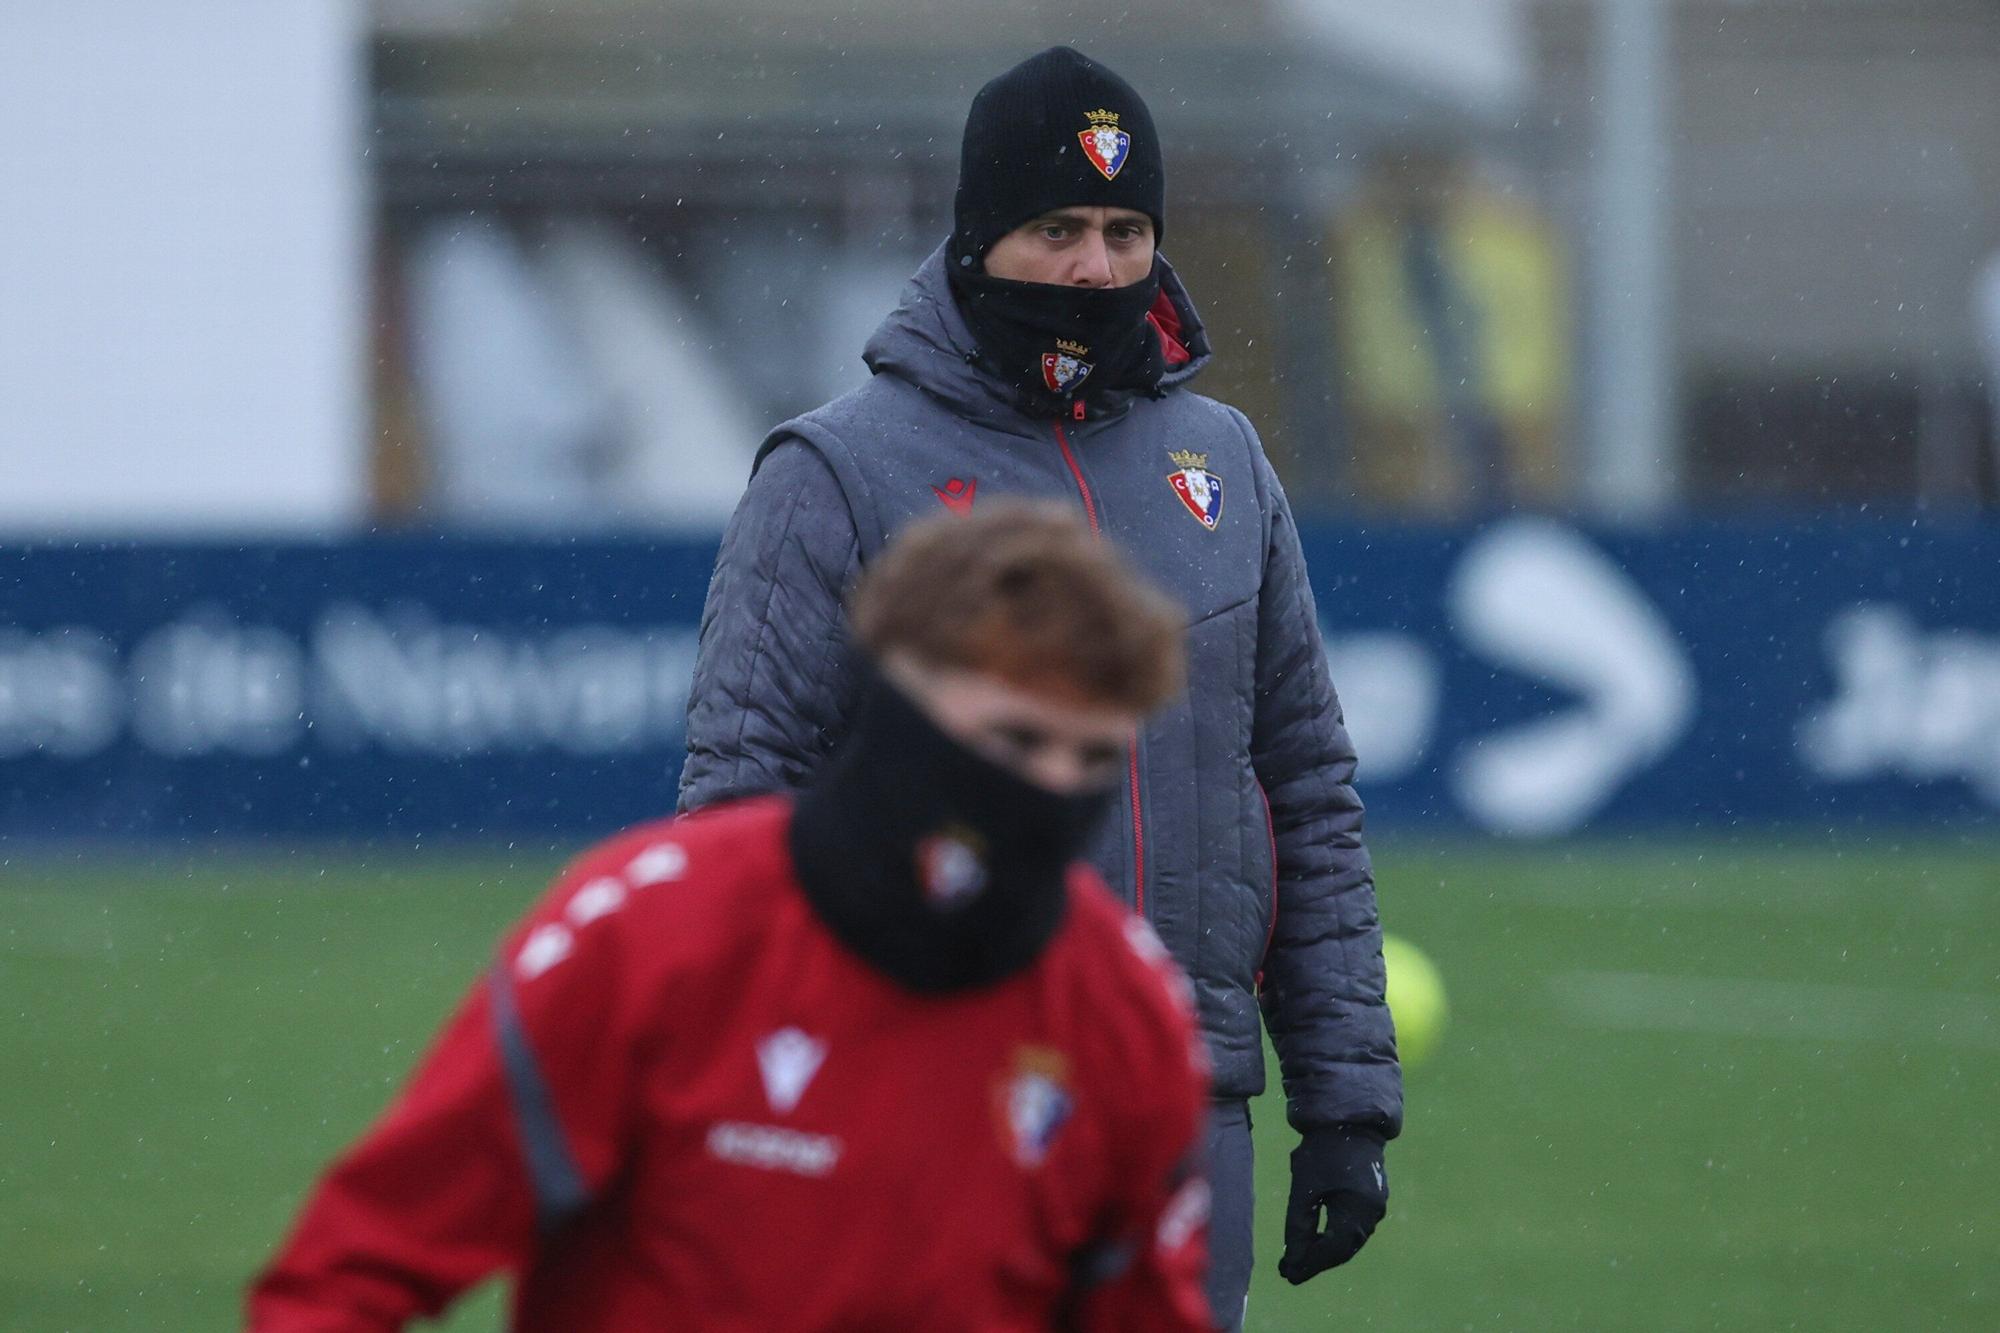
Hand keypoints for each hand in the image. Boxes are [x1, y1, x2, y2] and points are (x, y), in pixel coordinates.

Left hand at [1277, 1127, 1387, 1284]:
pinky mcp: (1373, 1199)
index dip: (1310, 1264)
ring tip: (1298, 1259)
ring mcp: (1376, 1207)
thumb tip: (1292, 1261)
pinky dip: (1335, 1237)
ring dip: (1325, 1251)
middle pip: (1343, 1249)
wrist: (1348, 1120)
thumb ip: (1298, 1226)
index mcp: (1357, 1210)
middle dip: (1316, 1261)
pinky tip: (1317, 1239)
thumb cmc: (1322, 1151)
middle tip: (1289, 1271)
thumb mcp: (1304, 1188)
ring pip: (1349, 1240)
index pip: (1333, 1250)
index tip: (1287, 1274)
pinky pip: (1354, 1227)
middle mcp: (1372, 1214)